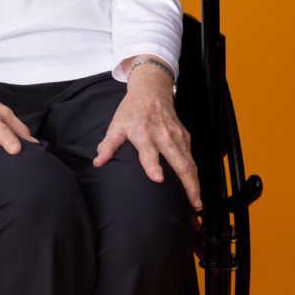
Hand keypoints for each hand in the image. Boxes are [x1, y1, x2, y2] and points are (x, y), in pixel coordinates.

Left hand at [94, 65, 200, 208]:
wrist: (152, 92)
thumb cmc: (132, 111)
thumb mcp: (117, 125)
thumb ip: (108, 145)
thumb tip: (98, 163)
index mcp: (143, 134)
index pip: (149, 152)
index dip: (153, 166)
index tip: (158, 179)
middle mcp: (163, 136)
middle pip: (179, 161)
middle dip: (187, 183)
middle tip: (193, 202)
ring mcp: (177, 137)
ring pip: (189, 162)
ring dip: (194, 182)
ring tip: (197, 201)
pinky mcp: (185, 137)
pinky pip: (191, 157)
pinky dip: (195, 173)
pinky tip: (195, 186)